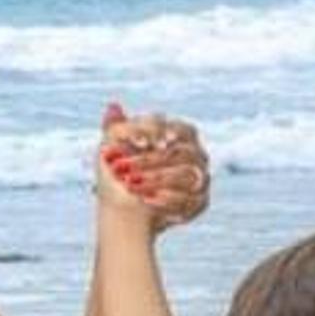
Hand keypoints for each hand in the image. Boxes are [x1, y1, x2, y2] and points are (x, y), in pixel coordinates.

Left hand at [98, 102, 209, 228]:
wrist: (127, 208)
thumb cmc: (123, 170)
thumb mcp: (114, 147)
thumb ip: (116, 128)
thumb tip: (113, 107)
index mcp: (183, 134)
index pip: (179, 128)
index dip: (159, 135)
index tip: (136, 143)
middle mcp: (197, 154)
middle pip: (180, 153)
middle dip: (148, 161)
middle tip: (121, 168)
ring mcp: (201, 178)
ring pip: (185, 175)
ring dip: (155, 179)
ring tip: (130, 183)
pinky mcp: (200, 202)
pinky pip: (189, 200)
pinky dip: (166, 200)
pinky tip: (145, 199)